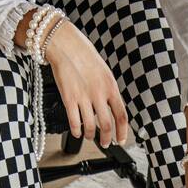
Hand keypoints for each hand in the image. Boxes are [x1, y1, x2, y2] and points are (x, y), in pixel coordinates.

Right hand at [40, 19, 127, 146]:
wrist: (65, 43)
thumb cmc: (83, 54)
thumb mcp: (104, 72)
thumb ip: (108, 91)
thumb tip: (111, 109)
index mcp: (110, 86)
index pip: (121, 115)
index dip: (123, 131)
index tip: (121, 140)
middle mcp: (98, 93)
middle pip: (107, 125)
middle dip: (107, 139)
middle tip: (105, 143)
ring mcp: (84, 97)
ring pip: (90, 127)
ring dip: (90, 136)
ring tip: (88, 136)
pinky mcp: (69, 98)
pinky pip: (74, 122)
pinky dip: (76, 131)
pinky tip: (77, 131)